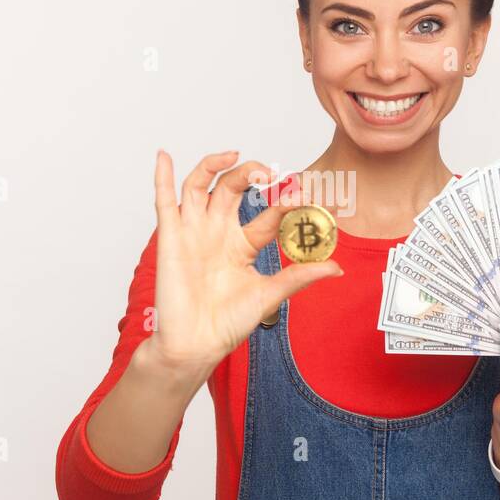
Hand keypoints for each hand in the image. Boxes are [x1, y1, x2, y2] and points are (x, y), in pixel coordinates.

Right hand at [146, 149, 342, 380]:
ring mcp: (193, 232)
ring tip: (234, 155)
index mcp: (242, 244)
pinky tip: (165, 156)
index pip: (266, 213)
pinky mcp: (170, 237)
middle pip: (232, 188)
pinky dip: (163, 177)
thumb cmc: (227, 323)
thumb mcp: (269, 294)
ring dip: (214, 164)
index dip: (283, 202)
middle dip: (250, 173)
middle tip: (269, 173)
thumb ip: (299, 276)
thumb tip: (336, 268)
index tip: (301, 194)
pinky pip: (164, 201)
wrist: (196, 344)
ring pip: (200, 185)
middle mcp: (217, 232)